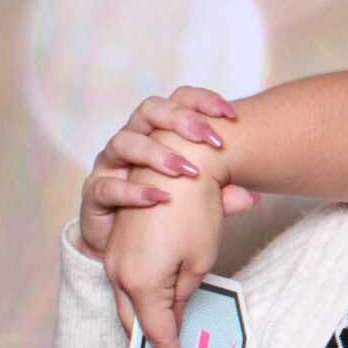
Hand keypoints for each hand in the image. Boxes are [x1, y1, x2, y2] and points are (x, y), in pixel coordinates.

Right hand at [76, 87, 258, 259]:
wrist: (123, 245)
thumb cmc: (164, 211)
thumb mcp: (198, 201)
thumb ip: (220, 196)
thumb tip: (253, 197)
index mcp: (159, 132)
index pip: (178, 101)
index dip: (203, 101)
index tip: (231, 114)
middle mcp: (133, 140)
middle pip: (149, 110)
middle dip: (182, 120)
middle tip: (212, 140)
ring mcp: (110, 165)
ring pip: (125, 142)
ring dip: (158, 153)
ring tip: (187, 171)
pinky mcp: (94, 193)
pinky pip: (108, 186)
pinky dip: (134, 191)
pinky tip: (160, 198)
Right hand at [104, 168, 225, 347]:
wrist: (174, 161)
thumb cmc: (193, 209)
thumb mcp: (199, 259)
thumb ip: (184, 293)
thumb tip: (176, 315)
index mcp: (141, 282)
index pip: (158, 334)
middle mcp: (120, 274)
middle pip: (135, 324)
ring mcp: (115, 259)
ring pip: (129, 304)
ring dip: (147, 326)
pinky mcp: (118, 246)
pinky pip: (130, 284)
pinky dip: (144, 302)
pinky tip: (160, 311)